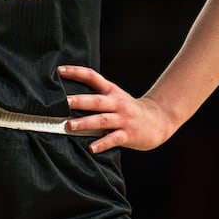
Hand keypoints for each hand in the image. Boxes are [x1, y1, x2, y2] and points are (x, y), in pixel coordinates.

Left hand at [57, 65, 174, 154]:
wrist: (159, 120)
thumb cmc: (129, 110)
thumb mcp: (115, 97)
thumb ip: (96, 96)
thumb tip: (68, 97)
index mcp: (111, 91)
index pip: (93, 77)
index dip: (76, 72)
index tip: (59, 70)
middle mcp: (116, 103)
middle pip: (96, 101)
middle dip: (79, 101)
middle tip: (63, 102)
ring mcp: (123, 119)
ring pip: (102, 120)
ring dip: (85, 122)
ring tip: (69, 126)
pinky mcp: (129, 135)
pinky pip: (114, 139)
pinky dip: (102, 144)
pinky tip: (92, 148)